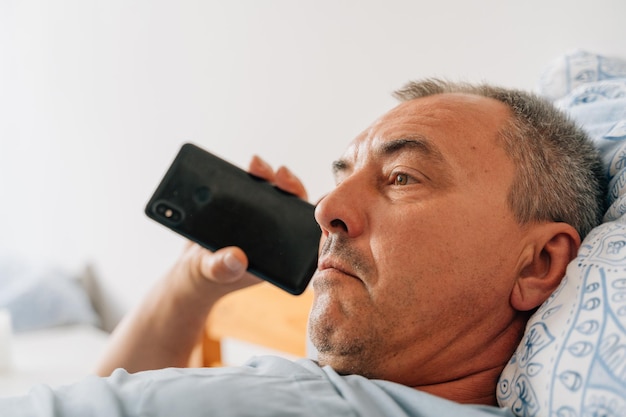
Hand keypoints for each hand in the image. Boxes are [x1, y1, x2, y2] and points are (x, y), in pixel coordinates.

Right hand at [177, 155, 308, 294]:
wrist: (187, 271)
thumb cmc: (205, 278)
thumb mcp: (212, 273)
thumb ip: (223, 268)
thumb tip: (237, 258)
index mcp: (275, 253)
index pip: (299, 229)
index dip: (304, 210)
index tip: (297, 197)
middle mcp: (270, 234)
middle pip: (288, 204)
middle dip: (287, 185)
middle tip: (278, 172)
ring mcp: (256, 219)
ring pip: (269, 192)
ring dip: (267, 175)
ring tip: (256, 164)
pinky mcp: (240, 208)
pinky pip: (248, 188)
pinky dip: (248, 176)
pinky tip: (246, 165)